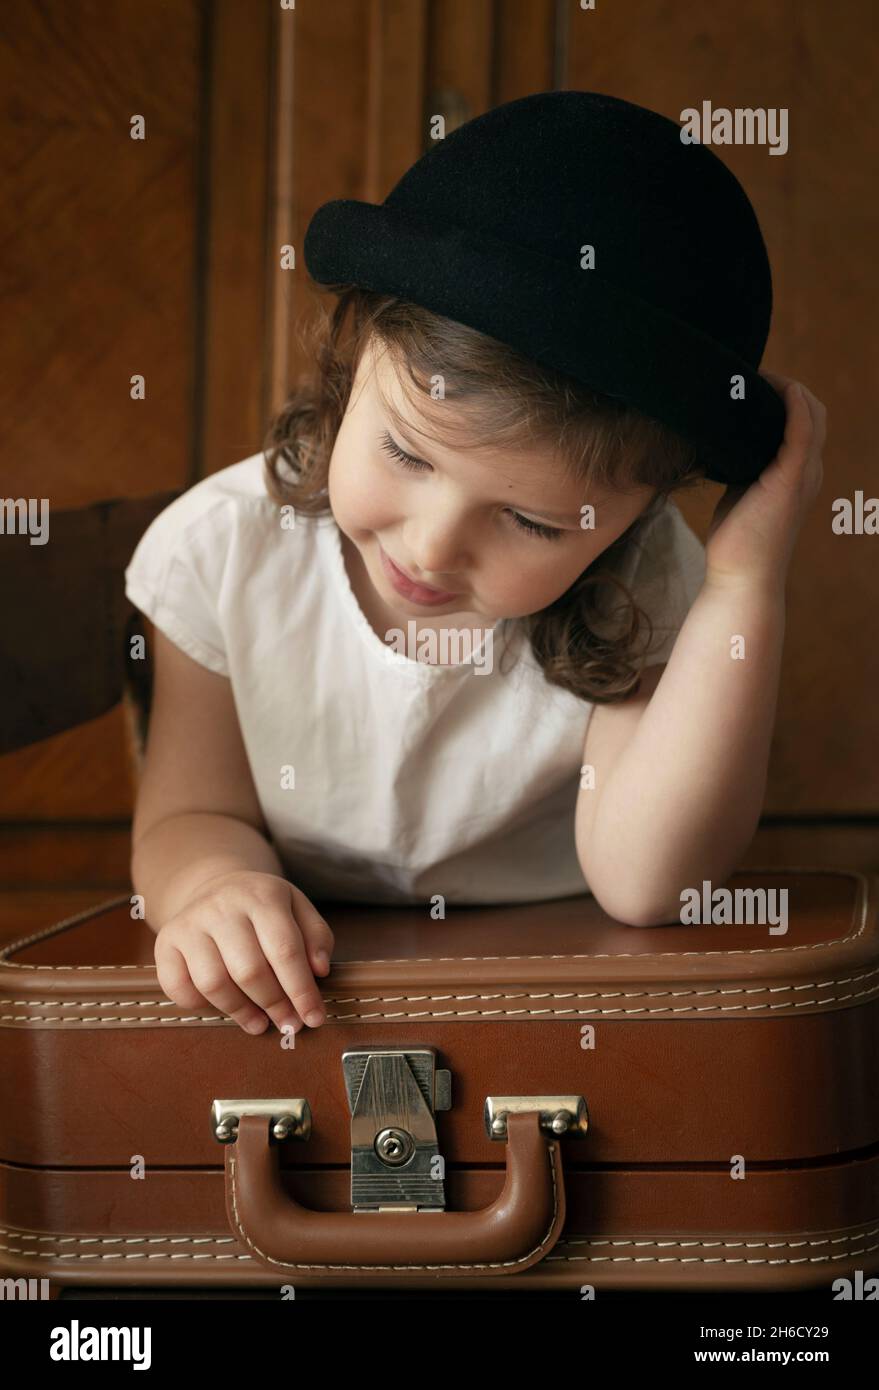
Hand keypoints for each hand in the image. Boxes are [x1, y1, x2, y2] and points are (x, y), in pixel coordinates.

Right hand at [153, 870, 333, 1035]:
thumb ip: (317, 937)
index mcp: (262, 895)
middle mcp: (222, 905)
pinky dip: (200, 1006)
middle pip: (249, 970)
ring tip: (260, 1023)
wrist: (215, 886)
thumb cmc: (263, 907)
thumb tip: (319, 971)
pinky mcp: (165, 941)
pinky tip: (223, 1007)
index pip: (285, 949)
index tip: (314, 1018)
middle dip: (274, 1005)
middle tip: (289, 1024)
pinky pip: (178, 987)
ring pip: (213, 983)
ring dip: (240, 1011)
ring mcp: (190, 923)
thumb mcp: (298, 909)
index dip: (301, 990)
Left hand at [704, 372, 825, 590]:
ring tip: (752, 380)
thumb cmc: (736, 542)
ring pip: (811, 414)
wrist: (740, 578)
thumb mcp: (739, 494)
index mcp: (798, 473)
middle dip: (785, 387)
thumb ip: (739, 468)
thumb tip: (716, 444)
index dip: (785, 396)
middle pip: (814, 411)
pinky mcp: (790, 481)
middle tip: (747, 379)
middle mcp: (809, 471)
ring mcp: (803, 476)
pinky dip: (792, 405)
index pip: (806, 420)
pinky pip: (800, 431)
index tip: (750, 386)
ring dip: (787, 389)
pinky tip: (774, 390)